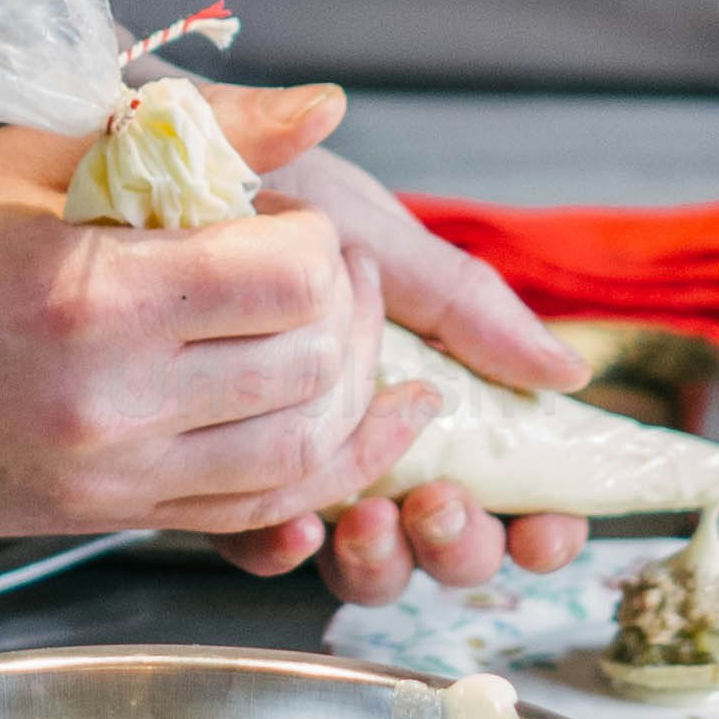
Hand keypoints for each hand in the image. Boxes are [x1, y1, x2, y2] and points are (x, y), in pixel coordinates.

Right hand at [0, 87, 434, 549]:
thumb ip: (194, 127)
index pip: (288, 275)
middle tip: (322, 272)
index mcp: (91, 291)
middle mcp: (110, 398)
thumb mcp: (36, 152)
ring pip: (303, 450)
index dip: (315, 239)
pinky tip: (352, 428)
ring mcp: (111, 474)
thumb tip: (322, 108)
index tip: (284, 218)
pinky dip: (318, 470)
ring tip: (335, 336)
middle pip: (312, 363)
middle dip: (343, 308)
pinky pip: (256, 511)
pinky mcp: (108, 518)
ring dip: (345, 389)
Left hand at [243, 137, 593, 606]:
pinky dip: (280, 548)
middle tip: (444, 508)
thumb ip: (462, 305)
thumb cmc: (272, 195)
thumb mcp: (379, 236)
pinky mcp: (207, 466)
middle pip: (439, 545)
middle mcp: (364, 438)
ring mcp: (290, 461)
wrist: (153, 158)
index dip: (539, 531)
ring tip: (379, 515)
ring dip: (382, 556)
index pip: (509, 491)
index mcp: (422, 390)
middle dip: (457, 549)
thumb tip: (565, 373)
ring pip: (357, 560)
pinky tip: (300, 530)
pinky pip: (250, 539)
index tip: (546, 529)